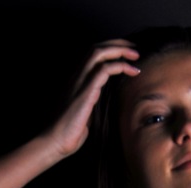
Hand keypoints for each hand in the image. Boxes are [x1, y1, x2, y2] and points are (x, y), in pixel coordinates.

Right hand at [46, 39, 140, 158]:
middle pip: (97, 48)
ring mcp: (79, 81)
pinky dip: (120, 66)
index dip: (110, 50)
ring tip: (136, 55)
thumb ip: (92, 104)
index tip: (127, 54)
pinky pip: (104, 69)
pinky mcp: (85, 90)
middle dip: (117, 44)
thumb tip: (103, 105)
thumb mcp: (84, 114)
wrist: (54, 141)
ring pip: (99, 53)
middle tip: (135, 49)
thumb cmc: (68, 132)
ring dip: (120, 50)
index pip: (93, 56)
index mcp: (76, 80)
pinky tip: (132, 71)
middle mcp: (76, 76)